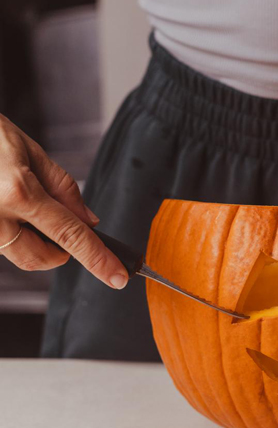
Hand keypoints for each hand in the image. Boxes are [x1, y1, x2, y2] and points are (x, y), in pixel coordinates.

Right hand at [0, 114, 127, 287]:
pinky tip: (4, 202)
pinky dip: (10, 230)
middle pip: (40, 258)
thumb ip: (62, 187)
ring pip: (17, 254)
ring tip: (18, 200)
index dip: (97, 258)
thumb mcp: (28, 150)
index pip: (69, 234)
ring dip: (31, 238)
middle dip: (58, 250)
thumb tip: (88, 220)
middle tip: (58, 221)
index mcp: (17, 192)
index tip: (117, 277)